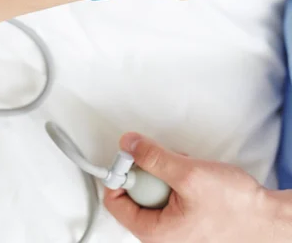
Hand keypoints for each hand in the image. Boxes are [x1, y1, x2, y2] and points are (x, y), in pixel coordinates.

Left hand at [104, 133, 291, 242]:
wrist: (265, 217)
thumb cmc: (234, 207)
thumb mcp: (188, 174)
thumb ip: (153, 158)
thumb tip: (128, 145)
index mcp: (153, 232)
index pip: (114, 200)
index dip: (119, 172)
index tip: (130, 154)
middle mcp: (160, 234)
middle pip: (134, 192)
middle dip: (150, 170)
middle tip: (168, 162)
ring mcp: (173, 227)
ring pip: (153, 190)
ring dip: (167, 172)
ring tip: (187, 170)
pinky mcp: (184, 218)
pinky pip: (169, 194)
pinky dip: (178, 179)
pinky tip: (194, 177)